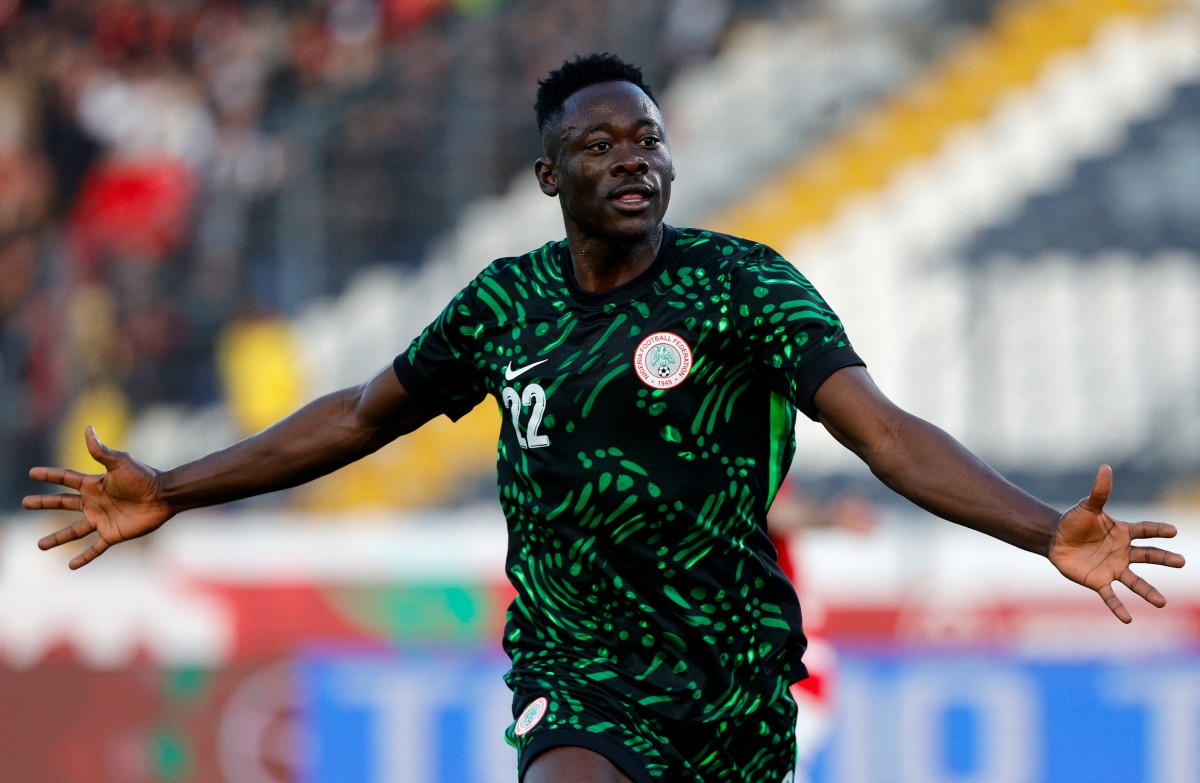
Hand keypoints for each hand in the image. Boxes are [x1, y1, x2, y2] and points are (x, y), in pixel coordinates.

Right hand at [23, 426, 172, 568]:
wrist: (164, 496)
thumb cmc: (144, 476)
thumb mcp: (120, 462)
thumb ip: (101, 450)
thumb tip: (87, 428)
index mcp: (94, 484)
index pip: (65, 479)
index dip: (49, 475)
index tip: (32, 473)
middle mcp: (95, 502)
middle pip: (63, 503)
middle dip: (44, 503)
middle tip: (24, 503)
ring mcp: (102, 519)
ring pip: (73, 531)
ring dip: (57, 538)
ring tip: (39, 545)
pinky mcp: (113, 534)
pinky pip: (95, 548)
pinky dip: (84, 557)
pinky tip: (70, 566)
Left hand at [1049, 465, 1184, 622]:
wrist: (1055, 540)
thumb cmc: (1074, 522)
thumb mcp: (1086, 507)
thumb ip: (1099, 491)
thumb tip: (1105, 467)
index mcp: (1123, 532)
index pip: (1145, 531)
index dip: (1158, 530)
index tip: (1173, 531)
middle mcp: (1123, 552)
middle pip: (1148, 556)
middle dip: (1164, 559)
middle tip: (1181, 561)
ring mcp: (1113, 568)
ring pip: (1135, 581)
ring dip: (1148, 592)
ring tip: (1162, 603)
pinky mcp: (1099, 581)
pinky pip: (1111, 596)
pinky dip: (1118, 607)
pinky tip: (1128, 620)